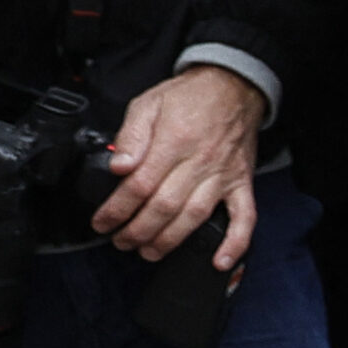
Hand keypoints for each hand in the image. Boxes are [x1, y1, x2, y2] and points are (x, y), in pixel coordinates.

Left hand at [93, 64, 266, 267]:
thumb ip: (131, 135)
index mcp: (174, 141)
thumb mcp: (149, 103)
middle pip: (164, 207)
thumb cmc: (190, 97)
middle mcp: (200, 162)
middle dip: (137, 231)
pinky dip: (235, 243)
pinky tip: (219, 261)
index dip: (117, 209)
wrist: (234, 86)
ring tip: (148, 252)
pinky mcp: (241, 183)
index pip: (140, 185)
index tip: (102, 222)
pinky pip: (244, 217)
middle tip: (120, 241)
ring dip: (169, 241)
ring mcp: (223, 176)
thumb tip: (119, 166)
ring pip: (195, 217)